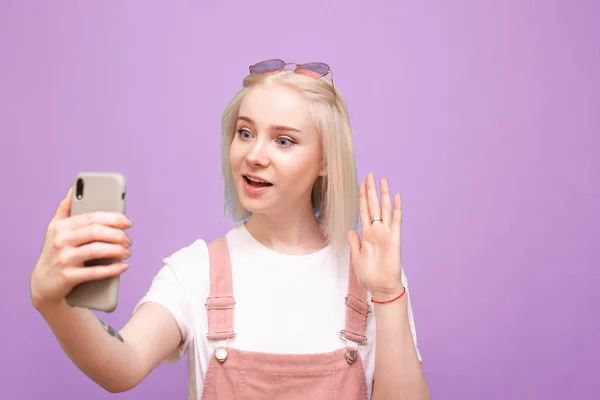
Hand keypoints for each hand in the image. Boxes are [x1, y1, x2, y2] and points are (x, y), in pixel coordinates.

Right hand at [30, 188, 132, 309]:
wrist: (42, 285)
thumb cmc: (55, 253)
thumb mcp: (54, 229)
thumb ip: (64, 209)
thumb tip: (73, 187)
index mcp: (61, 226)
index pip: (92, 217)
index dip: (113, 218)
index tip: (128, 222)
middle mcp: (60, 240)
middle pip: (95, 232)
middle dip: (117, 235)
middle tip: (129, 240)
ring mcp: (63, 259)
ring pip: (96, 250)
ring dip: (117, 250)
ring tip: (127, 252)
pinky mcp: (67, 277)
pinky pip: (94, 272)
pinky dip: (112, 269)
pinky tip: (123, 266)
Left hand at [347, 172, 403, 299]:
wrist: (381, 288)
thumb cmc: (369, 275)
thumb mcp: (356, 258)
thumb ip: (354, 243)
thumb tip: (351, 230)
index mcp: (366, 234)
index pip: (363, 210)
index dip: (362, 197)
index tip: (361, 183)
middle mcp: (376, 231)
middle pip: (373, 205)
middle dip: (371, 190)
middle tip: (370, 174)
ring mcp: (386, 233)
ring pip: (385, 209)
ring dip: (384, 195)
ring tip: (383, 180)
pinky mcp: (395, 239)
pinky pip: (396, 220)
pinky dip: (397, 208)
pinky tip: (397, 197)